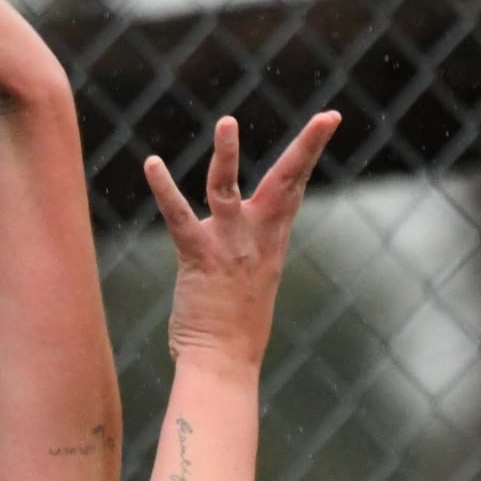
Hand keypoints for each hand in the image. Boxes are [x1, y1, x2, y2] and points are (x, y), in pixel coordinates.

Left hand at [143, 110, 339, 368]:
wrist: (223, 364)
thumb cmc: (234, 334)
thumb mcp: (252, 283)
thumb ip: (248, 256)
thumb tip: (244, 250)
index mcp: (271, 243)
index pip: (294, 188)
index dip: (310, 152)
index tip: (327, 120)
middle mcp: (256, 238)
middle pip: (287, 182)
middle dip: (309, 146)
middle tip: (328, 116)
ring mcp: (229, 245)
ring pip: (227, 190)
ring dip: (227, 155)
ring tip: (227, 122)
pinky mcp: (198, 256)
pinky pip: (179, 217)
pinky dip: (164, 189)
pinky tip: (152, 164)